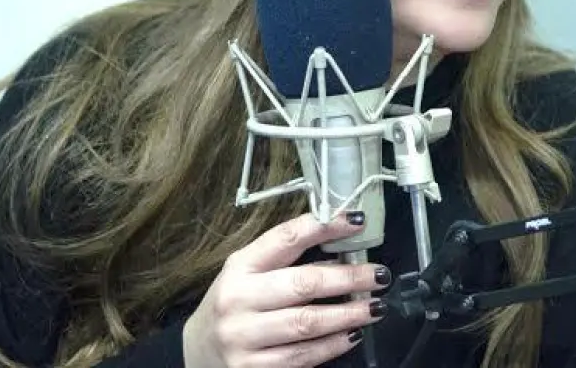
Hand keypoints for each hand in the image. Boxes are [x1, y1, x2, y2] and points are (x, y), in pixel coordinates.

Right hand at [183, 211, 390, 367]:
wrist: (197, 351)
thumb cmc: (234, 303)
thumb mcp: (248, 271)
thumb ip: (286, 257)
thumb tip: (341, 246)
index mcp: (240, 267)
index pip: (285, 239)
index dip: (325, 227)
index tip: (356, 221)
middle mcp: (238, 300)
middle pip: (303, 284)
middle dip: (348, 278)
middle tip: (378, 275)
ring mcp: (244, 338)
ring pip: (307, 324)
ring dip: (348, 314)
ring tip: (374, 306)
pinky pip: (302, 357)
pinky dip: (332, 345)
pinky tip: (352, 334)